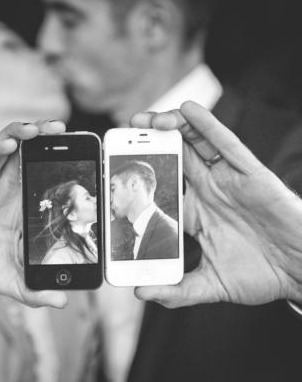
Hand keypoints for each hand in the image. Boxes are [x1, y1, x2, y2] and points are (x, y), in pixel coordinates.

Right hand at [0, 121, 67, 307]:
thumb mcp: (6, 278)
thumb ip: (31, 288)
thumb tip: (61, 301)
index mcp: (22, 206)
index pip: (45, 178)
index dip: (62, 165)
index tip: (85, 157)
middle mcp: (7, 189)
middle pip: (30, 155)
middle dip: (47, 140)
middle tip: (65, 131)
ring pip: (8, 148)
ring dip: (25, 134)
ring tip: (42, 129)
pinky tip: (11, 142)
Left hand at [131, 101, 301, 307]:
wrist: (301, 272)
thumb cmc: (261, 274)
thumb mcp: (211, 284)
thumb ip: (177, 290)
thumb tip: (141, 291)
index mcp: (196, 211)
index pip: (165, 184)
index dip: (144, 172)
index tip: (119, 164)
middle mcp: (209, 190)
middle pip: (177, 155)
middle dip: (153, 139)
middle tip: (129, 129)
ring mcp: (228, 180)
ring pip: (197, 143)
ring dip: (173, 126)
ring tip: (149, 118)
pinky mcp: (250, 174)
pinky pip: (226, 145)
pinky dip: (208, 126)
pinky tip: (189, 111)